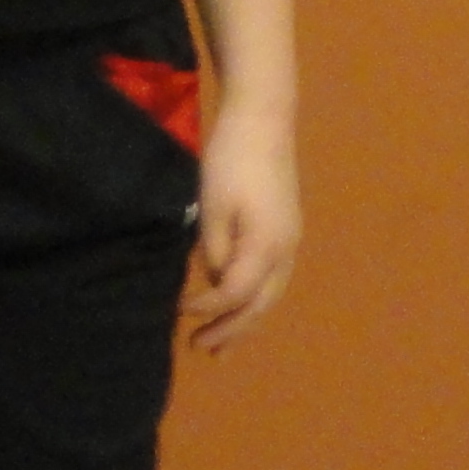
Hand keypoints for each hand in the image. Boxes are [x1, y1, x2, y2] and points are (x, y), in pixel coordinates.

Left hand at [184, 99, 300, 354]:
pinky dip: (254, 298)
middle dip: (231, 331)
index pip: (234, 294)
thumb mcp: (213, 206)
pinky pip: (272, 278)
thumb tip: (216, 280)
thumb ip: (214, 249)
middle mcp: (285, 252)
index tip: (178, 312)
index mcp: (266, 247)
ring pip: (270, 295)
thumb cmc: (232, 161)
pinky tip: (239, 303)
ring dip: (245, 321)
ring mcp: (290, 242)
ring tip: (222, 344)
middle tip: (202, 350)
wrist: (263, 120)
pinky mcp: (286, 230)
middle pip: (259, 305)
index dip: (206, 309)